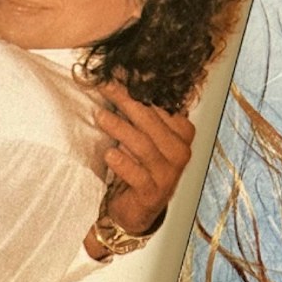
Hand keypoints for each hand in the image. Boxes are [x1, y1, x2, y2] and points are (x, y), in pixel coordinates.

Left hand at [83, 82, 194, 255]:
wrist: (137, 209)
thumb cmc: (139, 165)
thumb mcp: (144, 135)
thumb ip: (140, 112)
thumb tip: (119, 77)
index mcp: (182, 132)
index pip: (160, 104)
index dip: (138, 88)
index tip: (116, 73)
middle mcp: (180, 151)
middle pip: (150, 120)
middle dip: (125, 100)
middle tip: (104, 86)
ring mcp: (169, 174)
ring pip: (143, 145)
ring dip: (120, 129)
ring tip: (99, 116)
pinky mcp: (154, 193)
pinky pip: (137, 174)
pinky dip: (123, 163)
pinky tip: (109, 154)